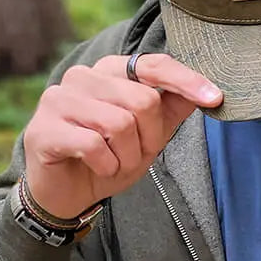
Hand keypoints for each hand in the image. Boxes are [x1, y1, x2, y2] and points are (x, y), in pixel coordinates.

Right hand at [23, 54, 221, 219]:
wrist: (65, 195)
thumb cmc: (108, 159)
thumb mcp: (149, 136)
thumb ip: (172, 109)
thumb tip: (208, 90)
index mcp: (109, 71)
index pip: (154, 64)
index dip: (186, 80)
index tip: (216, 99)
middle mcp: (83, 76)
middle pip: (143, 101)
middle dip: (149, 139)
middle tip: (135, 156)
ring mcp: (59, 99)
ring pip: (120, 124)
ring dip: (127, 156)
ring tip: (114, 163)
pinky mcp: (44, 128)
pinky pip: (94, 145)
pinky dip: (106, 166)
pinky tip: (97, 169)